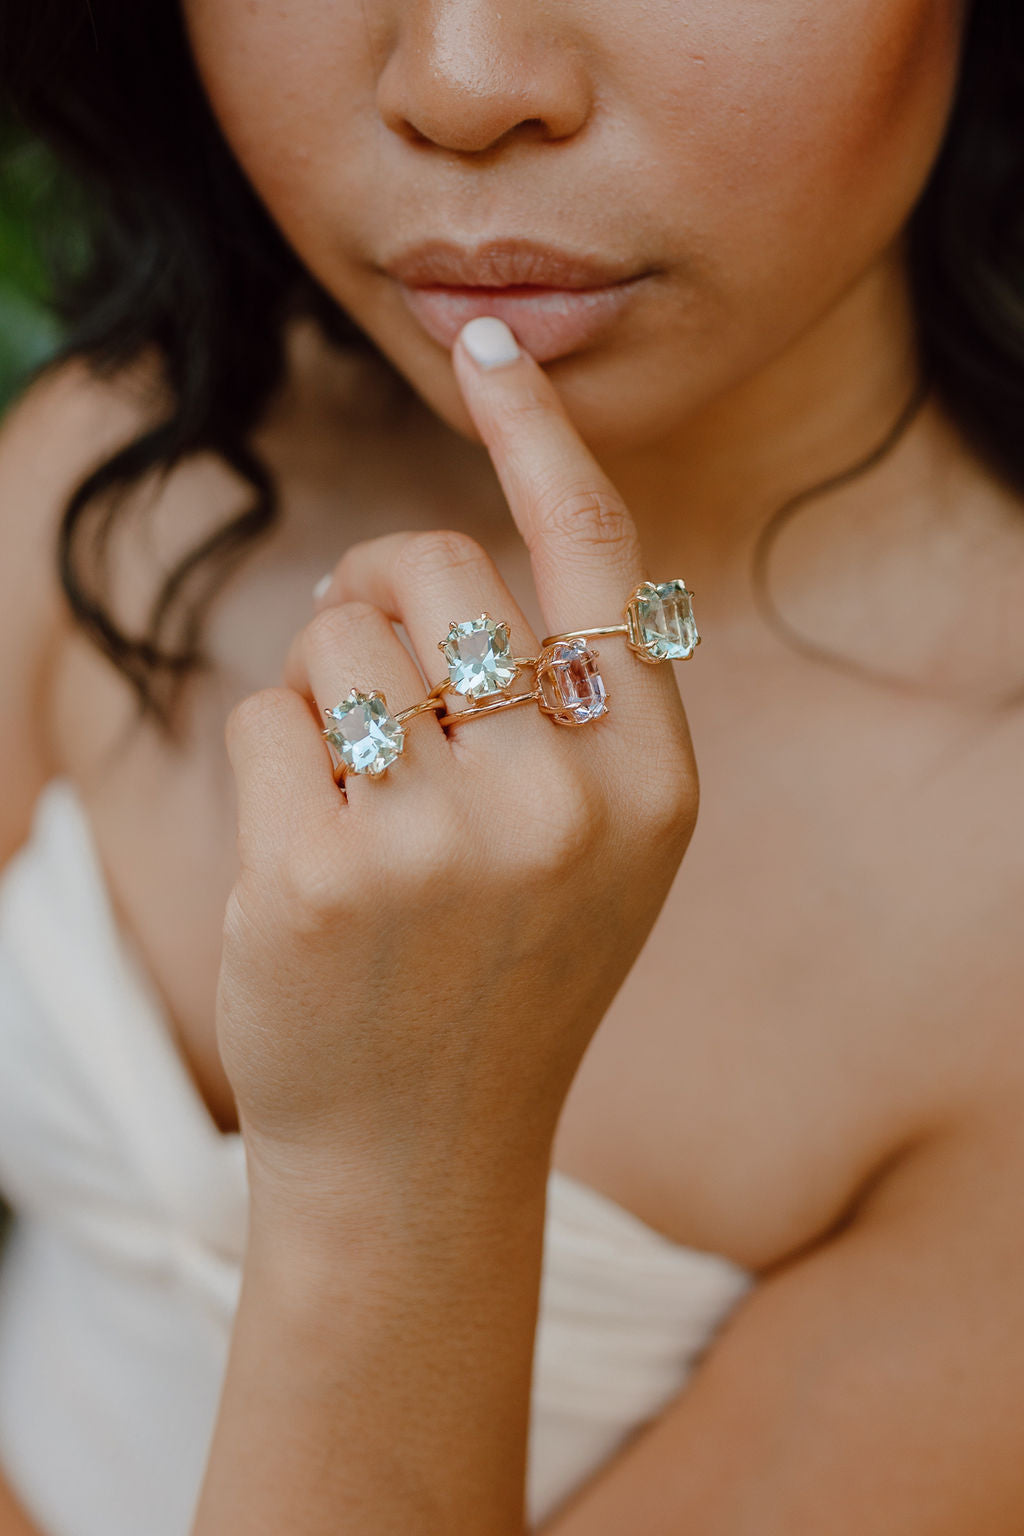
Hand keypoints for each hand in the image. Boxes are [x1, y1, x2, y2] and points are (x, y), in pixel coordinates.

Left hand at [218, 320, 697, 1224]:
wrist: (422, 1152)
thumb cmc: (503, 972)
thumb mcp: (595, 841)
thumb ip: (567, 701)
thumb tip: (430, 546)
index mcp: (651, 773)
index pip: (591, 550)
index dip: (534, 430)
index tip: (482, 336)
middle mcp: (570, 793)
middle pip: (428, 564)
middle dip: (377, 598)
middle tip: (372, 691)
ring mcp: (449, 836)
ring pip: (336, 632)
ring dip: (326, 694)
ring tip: (361, 808)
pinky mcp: (328, 873)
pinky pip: (271, 713)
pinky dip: (277, 766)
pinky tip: (311, 865)